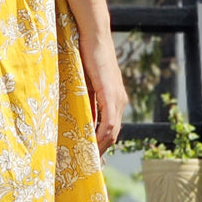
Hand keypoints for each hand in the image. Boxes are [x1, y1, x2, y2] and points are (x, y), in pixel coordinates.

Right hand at [79, 33, 127, 153]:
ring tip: (89, 159)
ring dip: (101, 146)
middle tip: (88, 164)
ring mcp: (117, 97)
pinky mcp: (110, 93)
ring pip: (112, 131)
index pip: (112, 128)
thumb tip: (82, 119)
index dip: (102, 143)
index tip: (91, 156)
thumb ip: (88, 101)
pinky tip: (92, 144)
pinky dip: (101, 135)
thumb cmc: (87, 56)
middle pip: (114, 134)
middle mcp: (120, 100)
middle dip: (102, 150)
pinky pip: (108, 121)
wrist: (94, 36)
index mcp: (115, 98)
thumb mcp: (87, 84)